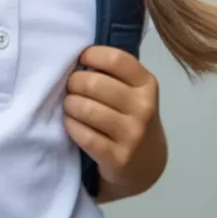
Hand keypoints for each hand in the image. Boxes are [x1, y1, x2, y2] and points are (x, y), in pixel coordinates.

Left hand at [63, 46, 166, 200]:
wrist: (146, 162)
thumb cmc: (130, 116)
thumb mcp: (133, 91)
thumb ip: (113, 73)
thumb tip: (79, 57)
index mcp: (147, 84)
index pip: (116, 60)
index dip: (92, 55)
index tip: (82, 60)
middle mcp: (143, 108)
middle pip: (94, 83)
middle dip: (74, 83)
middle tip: (72, 88)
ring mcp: (132, 134)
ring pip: (85, 108)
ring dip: (69, 105)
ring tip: (71, 106)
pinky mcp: (117, 157)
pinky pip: (83, 135)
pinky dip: (71, 126)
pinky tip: (72, 124)